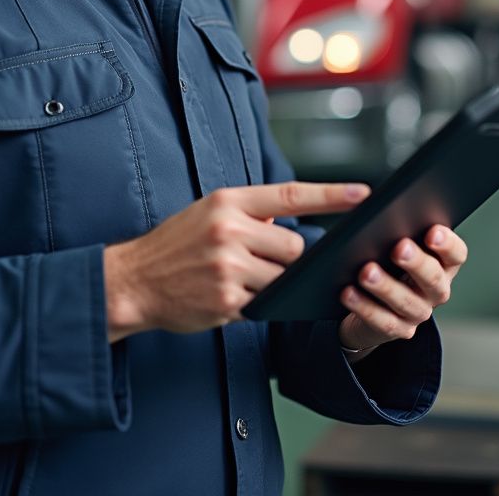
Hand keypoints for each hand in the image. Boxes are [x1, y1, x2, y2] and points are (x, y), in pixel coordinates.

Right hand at [103, 181, 369, 341]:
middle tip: (263, 262)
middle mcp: (229, 230)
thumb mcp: (207, 213)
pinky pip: (263, 305)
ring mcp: (228, 267)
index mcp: (227, 201)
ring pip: (282, 279)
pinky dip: (254, 303)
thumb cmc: (175, 244)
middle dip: (288, 259)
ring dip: (272, 284)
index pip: (290, 194)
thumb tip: (289, 226)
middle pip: (293, 247)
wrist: (134, 279)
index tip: (364, 194)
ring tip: (239, 279)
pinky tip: (227, 296)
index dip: (331, 196)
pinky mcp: (226, 301)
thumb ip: (248, 215)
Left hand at [337, 225, 467, 359]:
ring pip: (407, 302)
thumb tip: (376, 204)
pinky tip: (348, 292)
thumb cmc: (385, 262)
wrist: (371, 305)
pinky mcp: (397, 330)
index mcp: (441, 264)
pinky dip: (364, 307)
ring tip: (366, 271)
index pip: (456, 254)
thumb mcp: (393, 243)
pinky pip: (382, 322)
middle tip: (399, 247)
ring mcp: (418, 313)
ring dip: (386, 286)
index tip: (432, 232)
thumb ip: (395, 228)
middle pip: (434, 278)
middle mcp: (435, 290)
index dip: (447, 244)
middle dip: (416, 262)